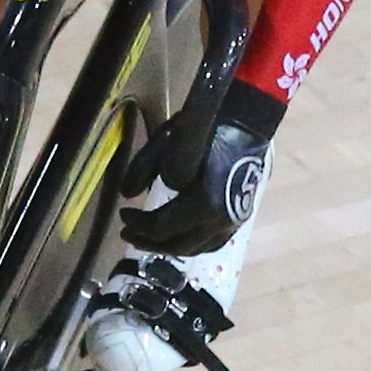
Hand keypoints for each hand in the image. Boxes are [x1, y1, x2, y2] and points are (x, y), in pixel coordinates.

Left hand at [121, 97, 277, 256]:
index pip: (162, 227)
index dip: (138, 224)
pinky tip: (180, 237)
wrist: (247, 122)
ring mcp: (233, 222)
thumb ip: (142, 170)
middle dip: (150, 242)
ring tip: (150, 239)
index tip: (123, 214)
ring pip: (196, 248)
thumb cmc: (207, 128)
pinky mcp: (239, 216)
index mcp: (205, 205)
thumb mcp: (166, 143)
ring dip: (170, 246)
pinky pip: (212, 242)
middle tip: (128, 233)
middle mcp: (221, 221)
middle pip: (178, 245)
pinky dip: (191, 244)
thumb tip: (127, 194)